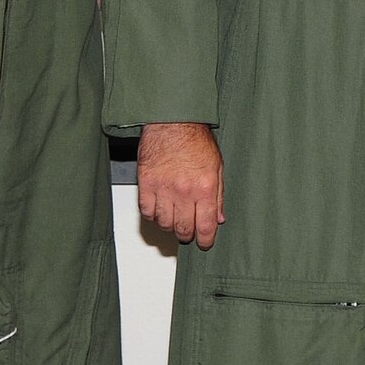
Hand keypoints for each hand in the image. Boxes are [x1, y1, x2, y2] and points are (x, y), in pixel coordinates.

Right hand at [138, 122, 223, 246]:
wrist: (172, 122)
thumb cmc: (196, 140)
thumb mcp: (217, 167)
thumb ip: (218, 196)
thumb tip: (219, 219)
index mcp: (204, 187)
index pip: (205, 225)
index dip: (205, 240)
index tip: (204, 243)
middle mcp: (183, 190)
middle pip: (183, 229)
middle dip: (188, 234)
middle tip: (189, 230)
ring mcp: (163, 188)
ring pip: (164, 224)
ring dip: (170, 225)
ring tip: (175, 217)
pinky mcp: (145, 184)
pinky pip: (147, 212)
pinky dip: (154, 215)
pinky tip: (160, 209)